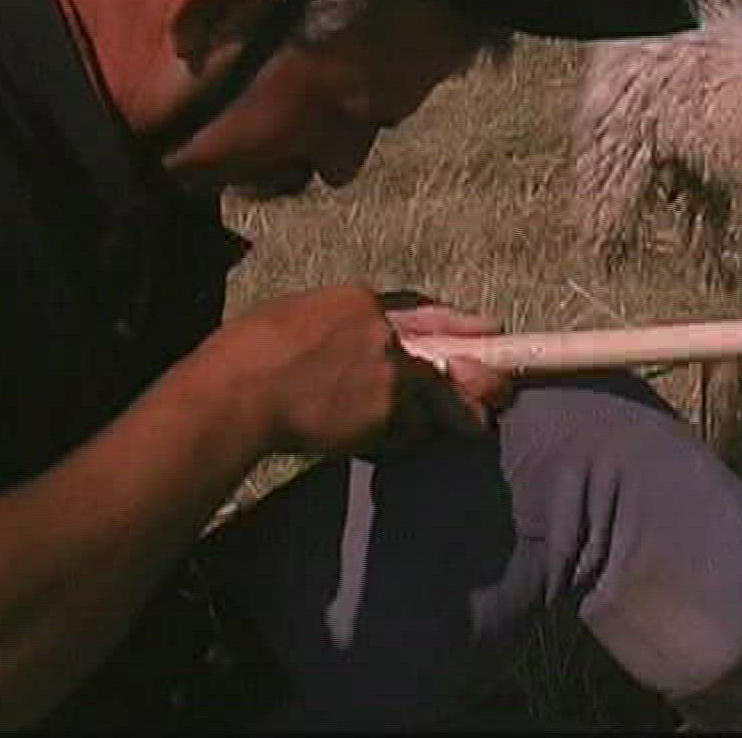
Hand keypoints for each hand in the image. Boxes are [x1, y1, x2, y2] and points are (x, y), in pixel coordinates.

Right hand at [200, 285, 506, 457]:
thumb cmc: (249, 354)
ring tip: (465, 428)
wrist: (238, 392)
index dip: (460, 325)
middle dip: (480, 378)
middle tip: (503, 391)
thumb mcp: (299, 317)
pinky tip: (379, 441)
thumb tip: (352, 346)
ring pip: (431, 400)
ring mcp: (389, 371)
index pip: (424, 311)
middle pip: (448, 356)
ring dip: (440, 417)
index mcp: (360, 302)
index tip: (487, 331)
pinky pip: (406, 429)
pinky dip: (400, 438)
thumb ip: (340, 327)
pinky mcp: (385, 409)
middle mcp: (385, 332)